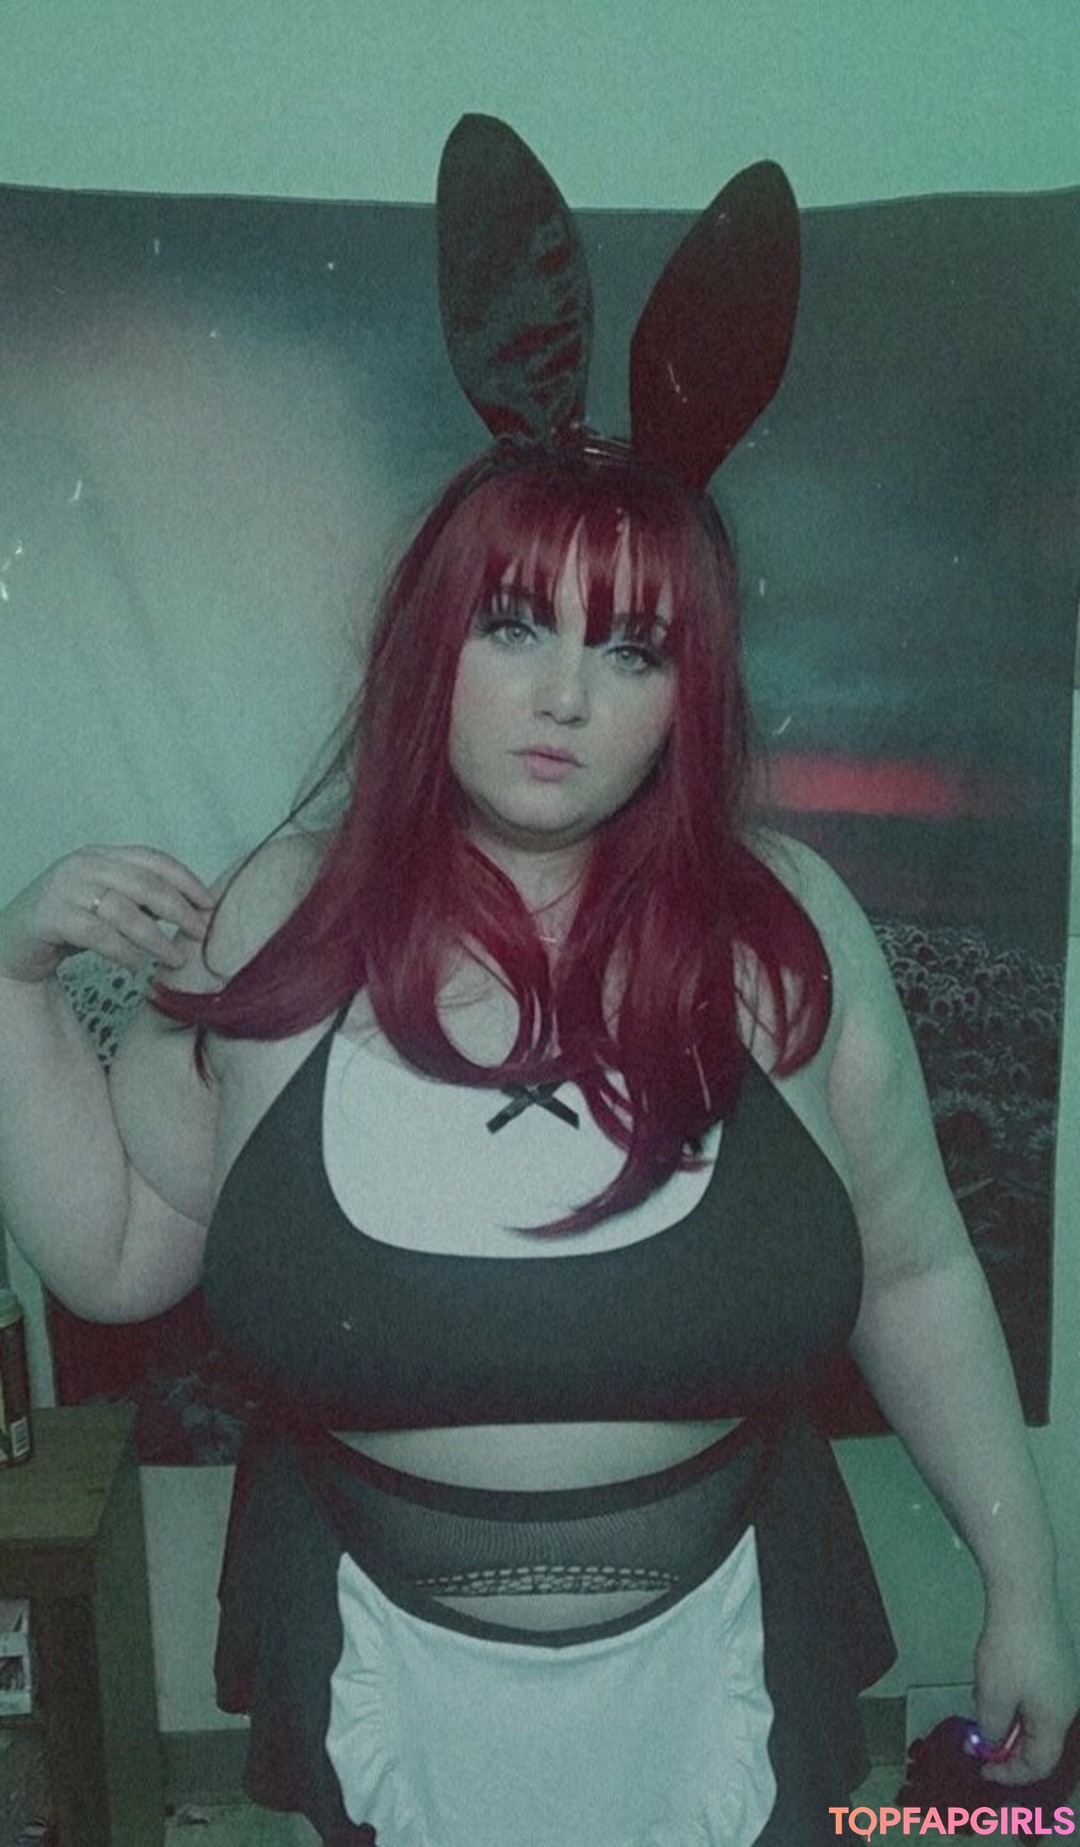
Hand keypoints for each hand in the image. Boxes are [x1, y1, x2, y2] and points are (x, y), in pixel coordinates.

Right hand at [0, 847, 214, 982]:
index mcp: (102, 856)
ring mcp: (65, 889)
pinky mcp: (50, 916)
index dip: (186, 880)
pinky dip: (123, 951)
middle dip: (179, 909)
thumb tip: (194, 911)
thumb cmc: (69, 924)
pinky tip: (139, 966)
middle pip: (144, 882)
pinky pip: (97, 934)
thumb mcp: (108, 905)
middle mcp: (83, 865)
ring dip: (155, 937)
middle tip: (202, 933)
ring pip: (123, 910)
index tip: (211, 904)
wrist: (12, 944)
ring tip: (175, 959)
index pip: (153, 859)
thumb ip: (141, 901)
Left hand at [974, 1585, 1079, 1783]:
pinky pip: (1036, 1691)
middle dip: (1007, 1742)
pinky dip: (1014, 1694)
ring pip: (1035, 1713)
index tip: (982, 1769)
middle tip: (979, 1735)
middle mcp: (1067, 1703)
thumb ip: (993, 1730)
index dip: (1010, 1774)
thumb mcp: (993, 1697)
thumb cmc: (1010, 1651)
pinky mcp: (1057, 1658)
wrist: (1024, 1596)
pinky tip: (994, 1674)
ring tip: (982, 1696)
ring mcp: (1064, 1678)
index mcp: (1056, 1720)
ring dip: (1008, 1714)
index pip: (1039, 1765)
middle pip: (1039, 1740)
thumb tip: (994, 1742)